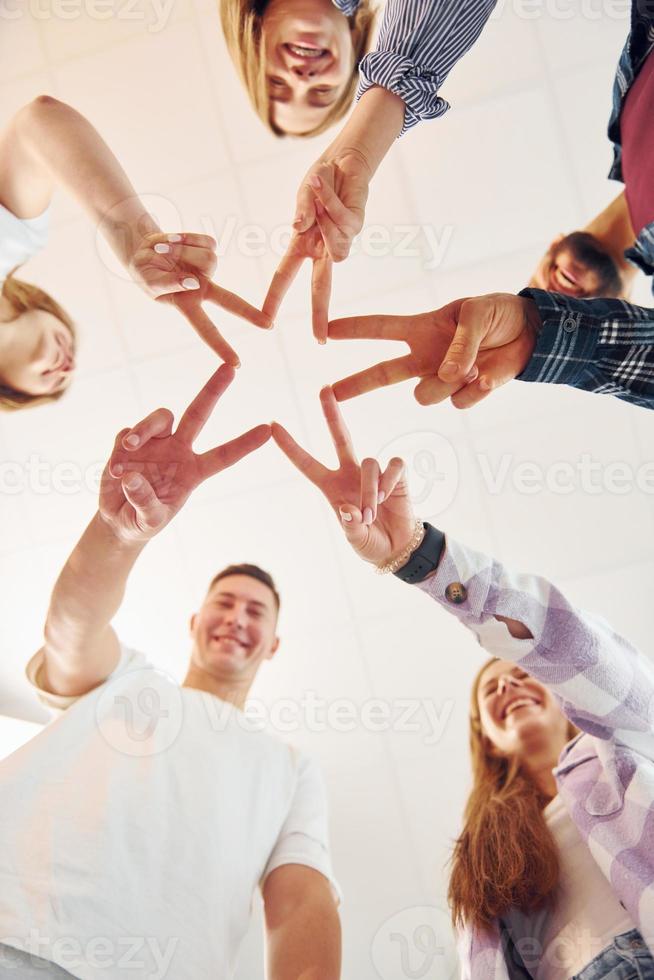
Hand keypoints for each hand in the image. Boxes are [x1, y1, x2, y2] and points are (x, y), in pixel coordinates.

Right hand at [99, 364, 270, 543]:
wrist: (117, 519)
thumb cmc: (142, 522)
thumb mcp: (149, 521)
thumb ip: (145, 502)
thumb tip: (133, 477)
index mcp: (194, 471)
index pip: (224, 455)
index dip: (245, 443)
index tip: (268, 429)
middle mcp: (178, 450)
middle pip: (199, 413)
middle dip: (214, 390)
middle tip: (232, 367)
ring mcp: (154, 443)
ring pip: (160, 417)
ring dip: (143, 429)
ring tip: (128, 449)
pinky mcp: (127, 442)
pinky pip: (127, 433)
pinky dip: (120, 449)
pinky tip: (115, 470)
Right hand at [130, 231, 271, 365]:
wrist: (143, 247)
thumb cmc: (144, 271)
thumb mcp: (149, 281)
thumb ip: (168, 284)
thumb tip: (193, 282)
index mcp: (188, 304)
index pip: (207, 330)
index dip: (221, 346)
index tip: (236, 364)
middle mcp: (202, 288)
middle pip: (230, 301)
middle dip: (249, 313)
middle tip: (269, 326)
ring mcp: (207, 269)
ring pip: (208, 261)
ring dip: (182, 252)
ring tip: (164, 250)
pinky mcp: (209, 248)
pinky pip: (205, 242)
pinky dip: (186, 238)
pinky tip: (174, 240)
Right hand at [263, 154, 370, 340]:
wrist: (345, 160)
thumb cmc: (320, 180)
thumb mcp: (303, 195)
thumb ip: (301, 211)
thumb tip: (298, 226)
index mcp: (303, 246)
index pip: (284, 276)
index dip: (274, 298)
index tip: (267, 321)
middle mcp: (323, 248)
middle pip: (320, 287)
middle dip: (320, 311)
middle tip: (320, 339)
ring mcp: (341, 238)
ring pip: (337, 251)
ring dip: (323, 219)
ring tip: (319, 192)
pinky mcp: (357, 226)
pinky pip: (342, 223)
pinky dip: (330, 201)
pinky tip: (324, 185)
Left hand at [272, 387, 415, 564]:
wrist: (399, 548)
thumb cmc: (370, 543)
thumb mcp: (355, 539)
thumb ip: (350, 526)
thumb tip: (349, 509)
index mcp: (331, 488)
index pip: (307, 463)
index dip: (290, 446)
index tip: (272, 426)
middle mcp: (350, 474)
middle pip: (340, 437)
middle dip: (332, 413)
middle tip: (324, 389)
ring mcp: (373, 472)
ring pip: (369, 462)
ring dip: (369, 491)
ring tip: (371, 513)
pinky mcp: (396, 473)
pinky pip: (392, 464)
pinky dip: (389, 481)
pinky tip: (389, 496)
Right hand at [330, 293, 540, 408]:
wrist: (531, 334)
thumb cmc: (498, 314)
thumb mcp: (477, 314)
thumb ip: (459, 344)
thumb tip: (447, 375)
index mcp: (421, 329)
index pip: (379, 329)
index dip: (352, 329)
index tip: (325, 331)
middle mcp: (424, 357)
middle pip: (381, 374)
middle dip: (354, 384)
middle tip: (329, 393)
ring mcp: (442, 379)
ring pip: (427, 394)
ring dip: (450, 380)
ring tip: (474, 362)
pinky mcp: (464, 395)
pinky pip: (460, 402)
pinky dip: (477, 387)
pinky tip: (488, 373)